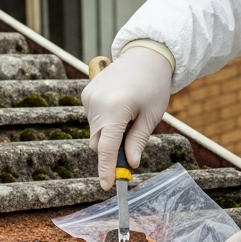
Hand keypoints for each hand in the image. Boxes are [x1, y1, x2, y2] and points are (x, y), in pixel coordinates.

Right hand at [82, 45, 172, 188]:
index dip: (106, 170)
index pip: (105, 148)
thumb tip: (130, 163)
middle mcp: (97, 103)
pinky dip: (104, 121)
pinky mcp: (87, 93)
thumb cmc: (154, 85)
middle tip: (130, 150)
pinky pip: (93, 118)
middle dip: (110, 150)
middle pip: (97, 142)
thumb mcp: (151, 116)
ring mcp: (89, 97)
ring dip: (109, 134)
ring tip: (130, 115)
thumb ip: (137, 141)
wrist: (145, 55)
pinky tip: (120, 106)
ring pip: (95, 131)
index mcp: (115, 109)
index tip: (107, 186)